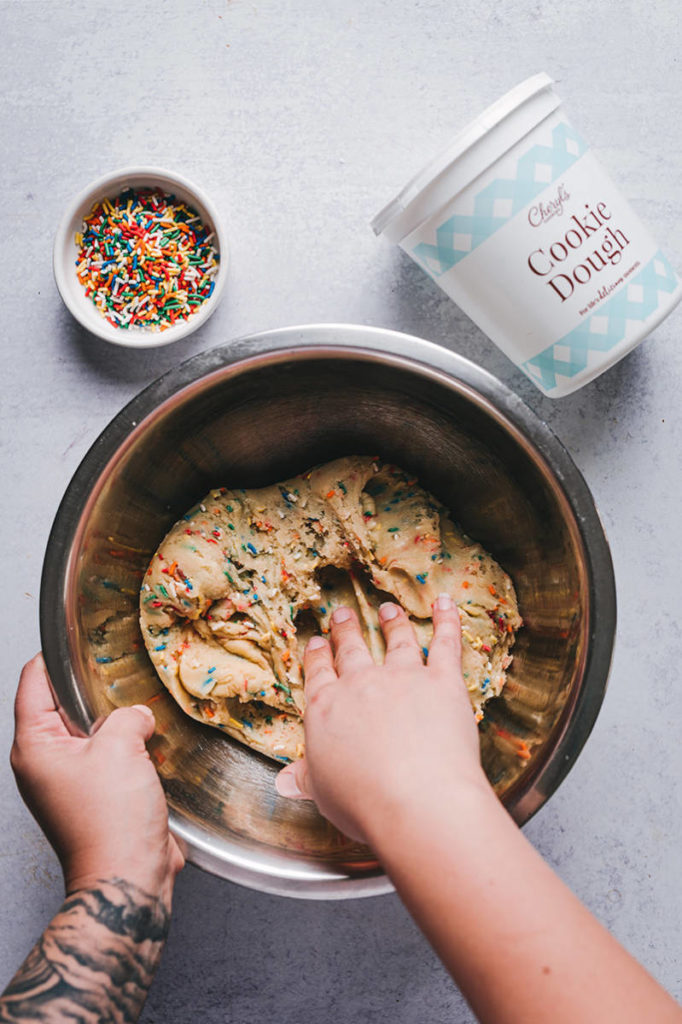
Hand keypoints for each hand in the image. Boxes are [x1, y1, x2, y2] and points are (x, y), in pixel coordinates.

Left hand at [11, 654, 183, 900]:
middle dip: (94, 691)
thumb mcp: (120, 747)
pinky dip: (127, 749)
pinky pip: (108, 759)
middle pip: (62, 707)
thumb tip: (137, 717)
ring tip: (140, 708)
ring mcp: (68, 783)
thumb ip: (127, 716)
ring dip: (115, 724)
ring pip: (90, 734)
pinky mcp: (94, 798)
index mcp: (34, 747)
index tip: (79, 638)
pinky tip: (150, 743)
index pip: (34, 684)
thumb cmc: (111, 818)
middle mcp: (44, 764)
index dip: (55, 657)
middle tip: (122, 670)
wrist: (127, 878)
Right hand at [275, 594, 488, 842]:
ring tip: (389, 610)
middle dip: (347, 631)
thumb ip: (306, 779)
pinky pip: (446, 643)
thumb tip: (283, 782)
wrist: (416, 799)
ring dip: (393, 622)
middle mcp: (362, 684)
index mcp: (327, 708)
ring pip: (397, 640)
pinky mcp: (443, 681)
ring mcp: (404, 677)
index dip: (318, 657)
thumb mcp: (323, 792)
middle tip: (343, 615)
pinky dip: (447, 620)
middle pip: (352, 650)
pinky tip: (444, 603)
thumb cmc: (366, 802)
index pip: (319, 674)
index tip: (318, 644)